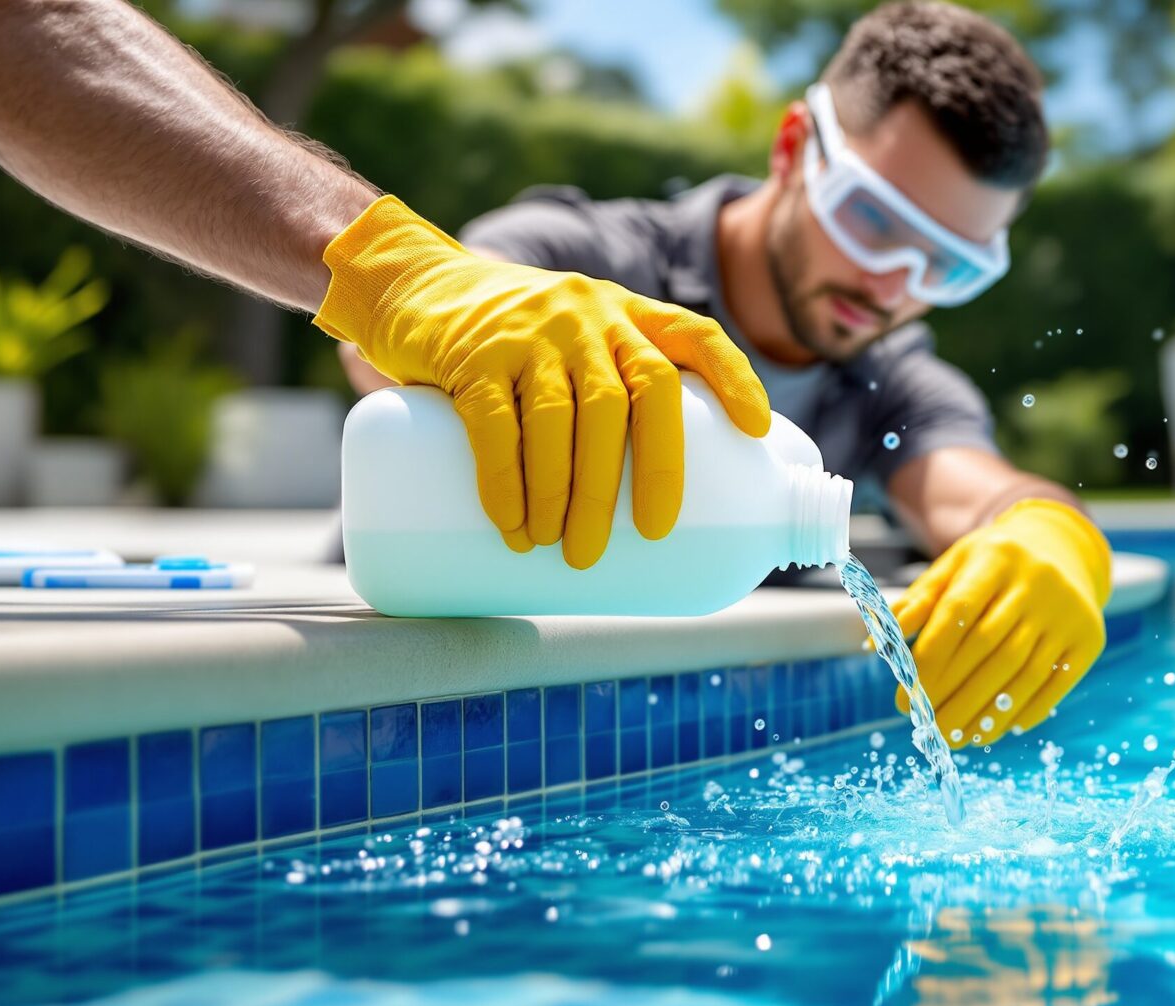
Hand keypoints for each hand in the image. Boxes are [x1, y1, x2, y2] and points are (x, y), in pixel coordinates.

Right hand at [313, 196, 770, 568]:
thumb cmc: (519, 342)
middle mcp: (587, 314)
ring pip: (563, 416)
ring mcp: (528, 331)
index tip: (756, 430)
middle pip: (631, 397)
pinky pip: (494, 421)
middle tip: (640, 538)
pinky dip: (505, 479)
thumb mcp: (580, 340)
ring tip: (560, 546)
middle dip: (642, 474)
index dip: (734, 378)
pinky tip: (511, 524)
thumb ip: (617, 392)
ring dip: (566, 493)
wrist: (418, 289)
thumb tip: (664, 507)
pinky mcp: (472, 354)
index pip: (693, 335)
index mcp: (626, 313)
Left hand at [891, 499, 1111, 746]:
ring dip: (985, 712)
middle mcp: (1037, 582)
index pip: (958, 612)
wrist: (1061, 549)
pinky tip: (994, 730)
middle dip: (952, 694)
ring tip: (955, 736)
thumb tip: (876, 643)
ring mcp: (1068, 611)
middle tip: (924, 725)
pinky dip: (1023, 712)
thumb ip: (917, 602)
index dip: (930, 659)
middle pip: (989, 649)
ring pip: (1021, 672)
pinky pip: (1055, 684)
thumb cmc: (991, 565)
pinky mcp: (1090, 637)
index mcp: (996, 557)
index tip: (905, 695)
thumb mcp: (954, 566)